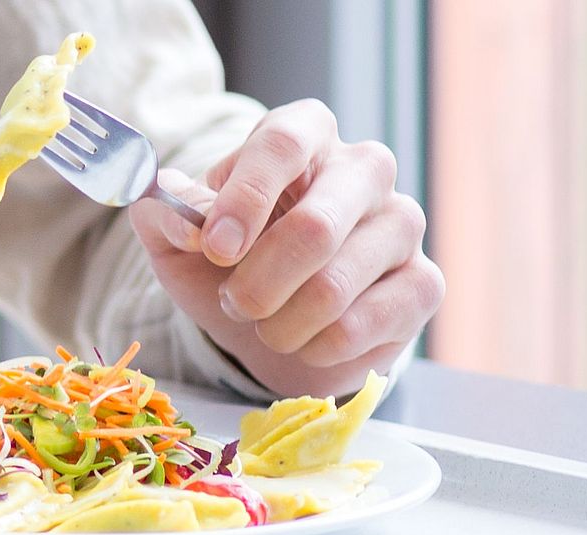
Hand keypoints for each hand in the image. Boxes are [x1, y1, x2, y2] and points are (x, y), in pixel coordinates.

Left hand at [128, 99, 444, 396]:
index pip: (283, 144)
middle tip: (232, 303)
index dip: (246, 197)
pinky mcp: (423, 284)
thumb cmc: (227, 261)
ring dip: (278, 323)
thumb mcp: (177, 236)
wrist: (270, 318)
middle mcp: (365, 168)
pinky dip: (311, 348)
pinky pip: (359, 328)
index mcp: (303, 134)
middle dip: (257, 284)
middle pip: (315, 228)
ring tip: (265, 321)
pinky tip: (305, 339)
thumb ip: (162, 213)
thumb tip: (177, 212)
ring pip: (333, 289)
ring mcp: (402, 223)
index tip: (216, 248)